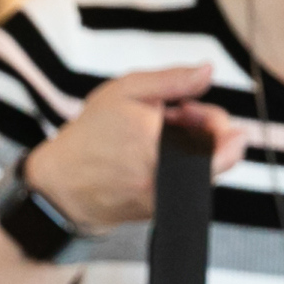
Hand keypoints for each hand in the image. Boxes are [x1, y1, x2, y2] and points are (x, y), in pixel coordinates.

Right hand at [20, 62, 246, 230]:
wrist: (64, 183)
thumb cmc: (91, 134)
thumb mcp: (125, 91)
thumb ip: (172, 80)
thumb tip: (209, 71)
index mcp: (155, 139)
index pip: (219, 133)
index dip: (211, 118)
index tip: (187, 108)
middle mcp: (164, 174)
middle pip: (218, 153)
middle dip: (202, 133)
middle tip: (172, 121)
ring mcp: (166, 197)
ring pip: (206, 171)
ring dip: (192, 151)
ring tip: (160, 139)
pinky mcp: (164, 212)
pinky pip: (190, 188)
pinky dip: (181, 169)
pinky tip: (158, 159)